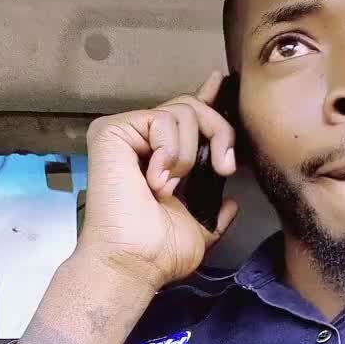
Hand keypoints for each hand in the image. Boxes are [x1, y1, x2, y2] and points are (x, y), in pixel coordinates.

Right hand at [72, 70, 238, 290]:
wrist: (136, 262)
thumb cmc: (159, 252)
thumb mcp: (200, 229)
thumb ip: (216, 211)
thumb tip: (232, 203)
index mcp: (161, 158)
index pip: (186, 118)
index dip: (206, 97)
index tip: (221, 81)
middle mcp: (142, 141)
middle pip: (192, 107)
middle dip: (218, 132)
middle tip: (224, 167)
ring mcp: (126, 134)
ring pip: (182, 110)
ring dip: (187, 154)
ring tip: (170, 186)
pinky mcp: (112, 132)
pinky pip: (161, 119)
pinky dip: (169, 152)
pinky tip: (155, 180)